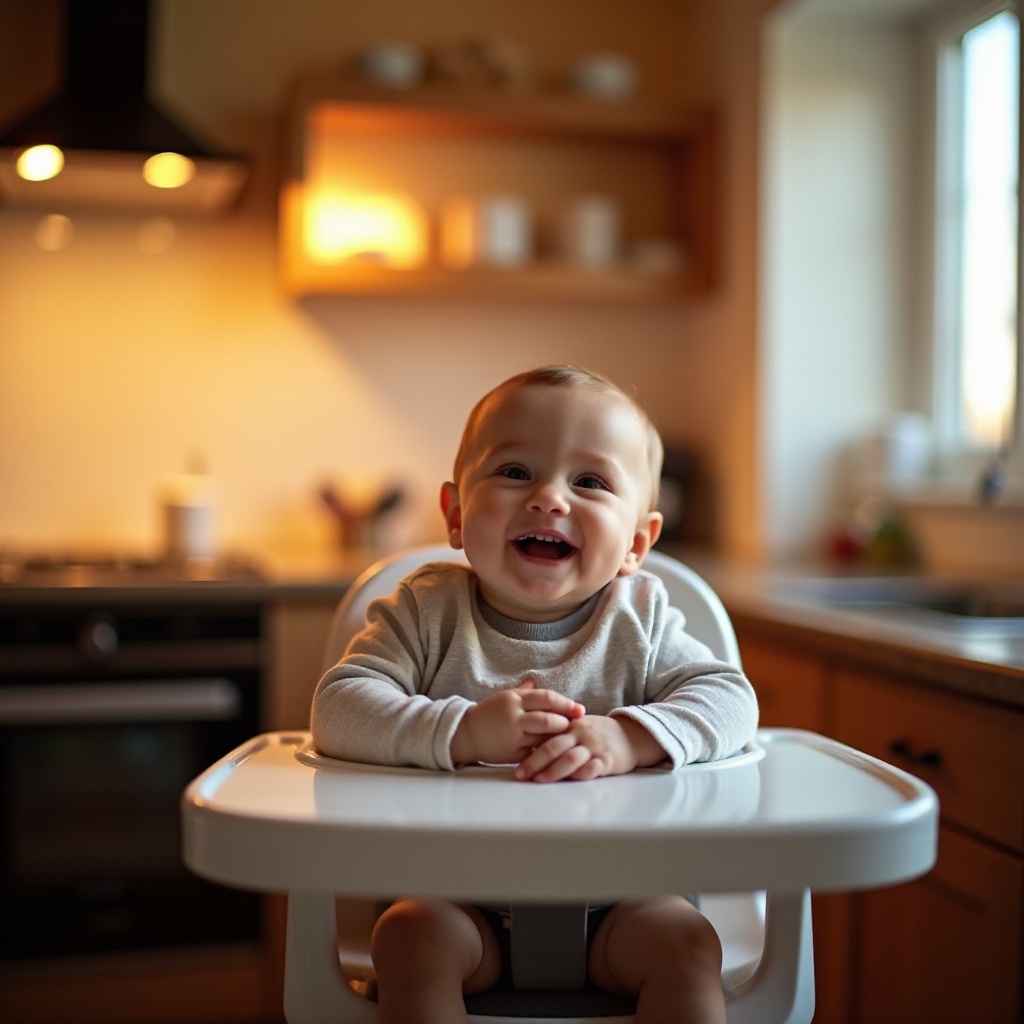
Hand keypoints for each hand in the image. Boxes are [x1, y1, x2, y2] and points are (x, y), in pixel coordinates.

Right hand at [451, 678, 585, 765]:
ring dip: (559, 738)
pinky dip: (546, 753)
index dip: (566, 704)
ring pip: (543, 737)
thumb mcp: (504, 698)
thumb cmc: (489, 714)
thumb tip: (536, 681)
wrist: (466, 734)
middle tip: (577, 725)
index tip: (580, 710)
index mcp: (514, 699)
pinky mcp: (511, 753)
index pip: (546, 698)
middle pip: (547, 719)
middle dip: (565, 723)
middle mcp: (513, 716)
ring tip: (569, 738)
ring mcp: (512, 736)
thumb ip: (523, 691)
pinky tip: (557, 753)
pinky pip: (534, 753)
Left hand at [514, 715, 665, 782]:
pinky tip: (570, 781)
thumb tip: (527, 744)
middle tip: (519, 774)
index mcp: (570, 725)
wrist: (631, 735)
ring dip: (553, 770)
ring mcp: (594, 747)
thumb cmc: (598, 734)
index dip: (528, 747)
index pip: (545, 735)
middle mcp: (580, 734)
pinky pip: (593, 768)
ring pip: (571, 758)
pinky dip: (580, 774)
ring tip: (539, 780)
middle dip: (534, 762)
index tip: (513, 759)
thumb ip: (557, 734)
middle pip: (553, 746)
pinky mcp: (608, 760)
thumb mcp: (578, 727)